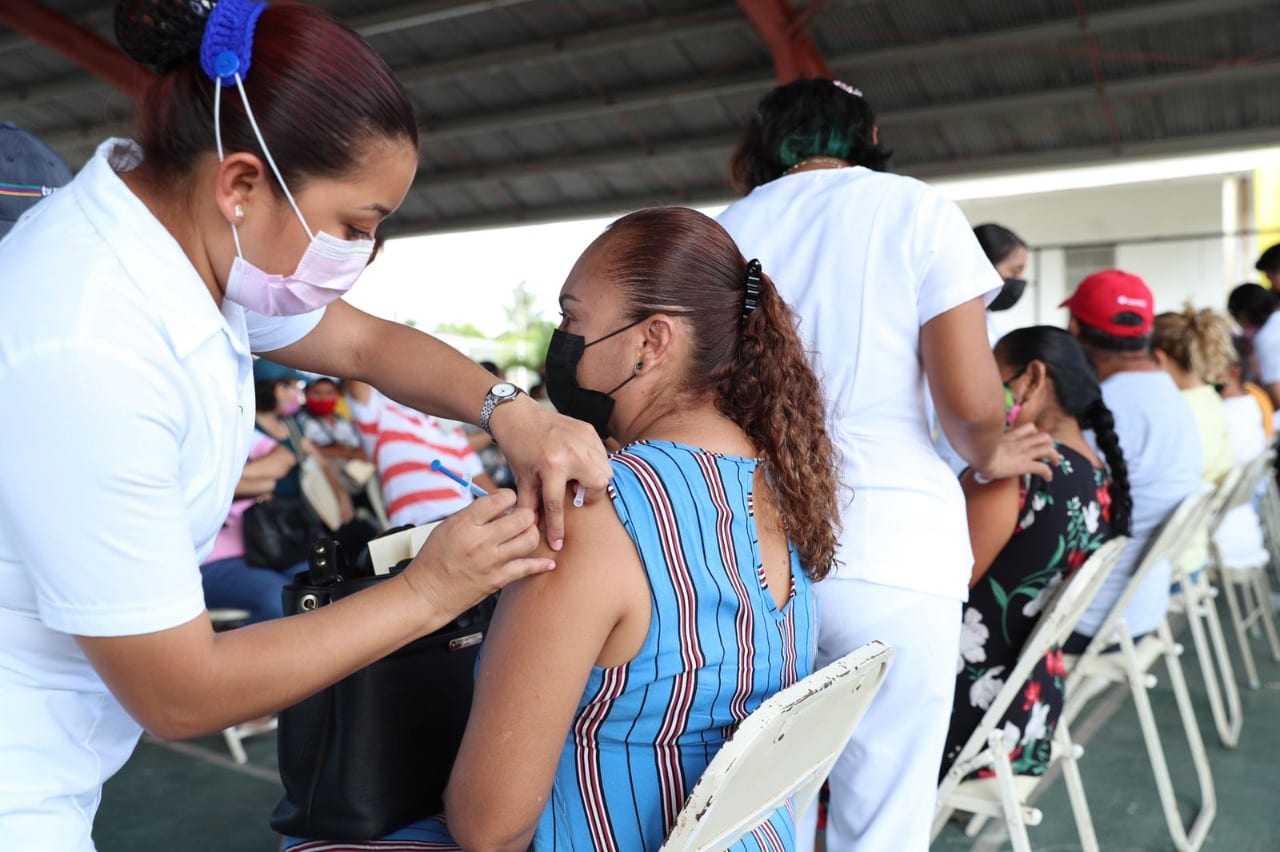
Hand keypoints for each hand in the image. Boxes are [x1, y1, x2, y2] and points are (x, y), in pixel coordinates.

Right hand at [402, 490, 552, 617]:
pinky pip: (528, 568)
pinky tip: (548, 562)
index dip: (508, 496)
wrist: (426, 594)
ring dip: (531, 533)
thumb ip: (474, 514)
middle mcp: (481, 541)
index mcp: (465, 523)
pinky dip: (541, 564)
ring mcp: (492, 561)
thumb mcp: (447, 527)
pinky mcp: (498, 580)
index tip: (507, 501)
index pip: (501, 499)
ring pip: (530, 539)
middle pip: (522, 517)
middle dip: (524, 513)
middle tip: (520, 517)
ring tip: (524, 534)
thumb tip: (501, 505)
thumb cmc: (433, 559)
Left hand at [487, 397, 610, 550]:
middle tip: (575, 493)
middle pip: (597, 485)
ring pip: (605, 470)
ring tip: (576, 477)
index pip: (558, 505)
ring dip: (594, 479)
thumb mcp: (522, 478)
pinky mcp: (589, 430)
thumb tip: (534, 530)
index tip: (558, 544)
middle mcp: (573, 452)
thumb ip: (530, 505)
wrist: (519, 414)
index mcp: (552, 466)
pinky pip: (602, 454)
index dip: (557, 528)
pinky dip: (594, 462)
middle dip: (590, 494)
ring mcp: (584, 439)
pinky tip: (578, 462)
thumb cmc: (518, 447)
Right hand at [973, 424, 1059, 482]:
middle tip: (1047, 451)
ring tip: (1055, 463)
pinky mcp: (1025, 465)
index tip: (1035, 441)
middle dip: (1049, 443)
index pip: (1029, 428)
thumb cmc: (975, 450)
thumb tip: (971, 445)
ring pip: (1048, 449)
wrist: (978, 456)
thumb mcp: (981, 441)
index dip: (1036, 434)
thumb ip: (982, 441)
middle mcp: (1020, 443)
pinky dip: (1048, 473)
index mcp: (1010, 436)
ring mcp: (1024, 453)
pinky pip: (1043, 468)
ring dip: (1054, 456)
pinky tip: (1048, 478)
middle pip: (1043, 436)